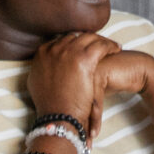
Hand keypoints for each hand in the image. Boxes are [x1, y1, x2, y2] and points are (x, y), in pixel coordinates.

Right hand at [27, 30, 120, 145]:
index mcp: (42, 53)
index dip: (75, 43)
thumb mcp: (37, 82)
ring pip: (90, 38)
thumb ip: (44, 68)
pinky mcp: (83, 58)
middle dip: (88, 40)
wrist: (58, 117)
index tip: (85, 47)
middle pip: (76, 36)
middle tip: (99, 45)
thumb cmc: (50, 106)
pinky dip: (110, 45)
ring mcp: (69, 52)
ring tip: (111, 46)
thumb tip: (49, 61)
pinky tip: (116, 49)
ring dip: (101, 41)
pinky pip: (101, 45)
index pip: (63, 40)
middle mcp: (54, 48)